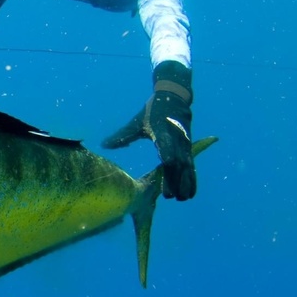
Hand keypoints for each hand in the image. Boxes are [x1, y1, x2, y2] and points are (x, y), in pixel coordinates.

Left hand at [102, 60, 196, 199]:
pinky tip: (190, 193)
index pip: (167, 150)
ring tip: (183, 199)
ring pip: (188, 166)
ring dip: (187, 183)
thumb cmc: (152, 112)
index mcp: (163, 133)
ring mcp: (185, 144)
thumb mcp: (137, 122)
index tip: (165, 175)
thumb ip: (122, 136)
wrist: (174, 97)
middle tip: (172, 197)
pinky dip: (192, 179)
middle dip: (177, 180)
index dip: (167, 163)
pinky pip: (192, 166)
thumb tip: (104, 145)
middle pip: (179, 163)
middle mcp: (177, 140)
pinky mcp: (189, 147)